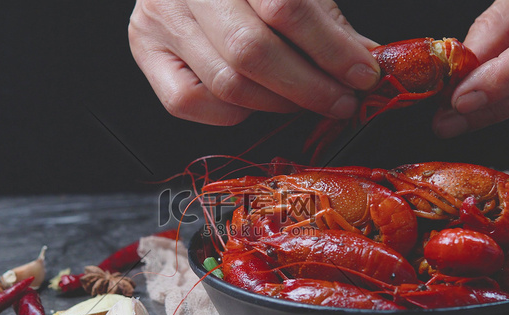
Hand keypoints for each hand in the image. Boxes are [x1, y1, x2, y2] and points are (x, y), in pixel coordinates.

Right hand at [128, 0, 379, 125]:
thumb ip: (322, 18)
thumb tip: (364, 60)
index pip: (284, 7)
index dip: (329, 48)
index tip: (362, 73)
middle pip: (251, 51)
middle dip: (307, 86)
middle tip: (340, 100)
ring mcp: (159, 18)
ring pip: (225, 83)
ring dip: (278, 104)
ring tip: (305, 101)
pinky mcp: (144, 50)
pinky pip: (189, 101)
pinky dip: (231, 111)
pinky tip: (254, 101)